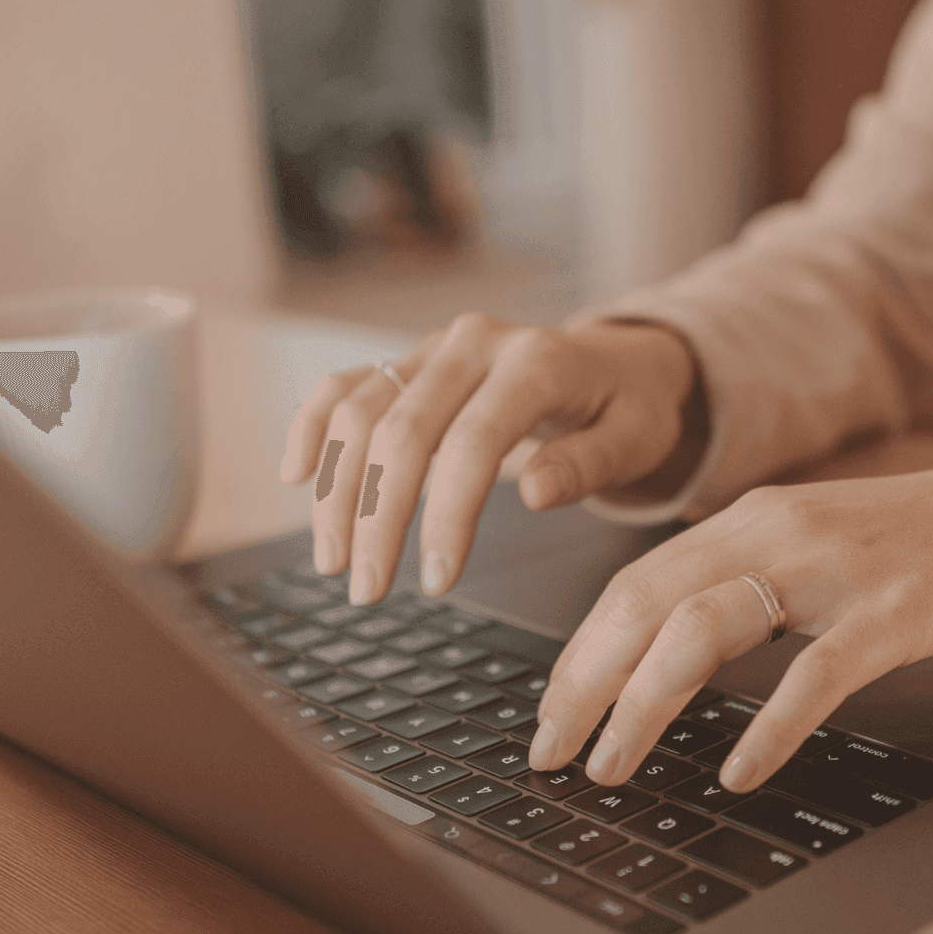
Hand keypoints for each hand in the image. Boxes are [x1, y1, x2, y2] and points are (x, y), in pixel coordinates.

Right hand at [279, 314, 704, 603]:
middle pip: (403, 430)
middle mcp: (475, 343)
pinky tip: (298, 476)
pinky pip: (345, 386)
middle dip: (377, 518)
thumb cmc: (629, 409)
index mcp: (536, 361)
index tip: (438, 580)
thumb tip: (535, 491)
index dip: (448, 515)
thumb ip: (588, 464)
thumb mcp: (635, 439)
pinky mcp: (410, 361)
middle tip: (368, 590)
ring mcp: (435, 348)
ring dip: (337, 489)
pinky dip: (313, 427)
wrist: (618, 362)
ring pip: (360, 411)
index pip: (475, 443)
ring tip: (333, 562)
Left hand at [528, 450, 932, 791]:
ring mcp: (835, 570)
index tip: (547, 716)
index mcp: (748, 522)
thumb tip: (651, 665)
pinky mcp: (896, 610)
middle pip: (646, 604)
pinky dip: (768, 728)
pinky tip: (739, 772)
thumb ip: (736, 587)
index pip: (633, 586)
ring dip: (644, 705)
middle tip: (552, 754)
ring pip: (705, 628)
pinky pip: (816, 673)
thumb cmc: (908, 546)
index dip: (579, 655)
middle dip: (583, 685)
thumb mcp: (806, 549)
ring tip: (615, 767)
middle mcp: (777, 534)